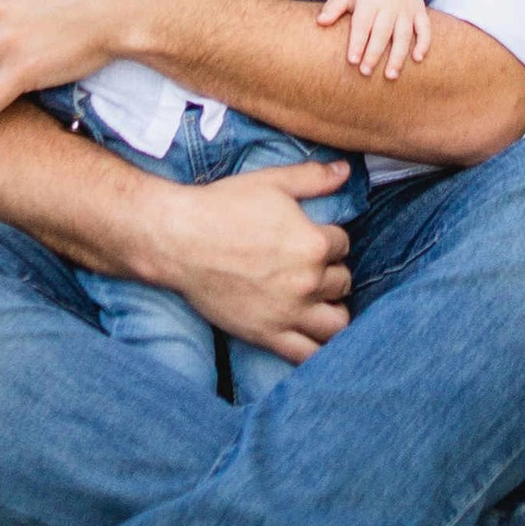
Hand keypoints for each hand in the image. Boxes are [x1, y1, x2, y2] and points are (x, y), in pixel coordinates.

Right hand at [150, 163, 353, 360]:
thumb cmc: (223, 207)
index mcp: (314, 244)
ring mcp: (289, 313)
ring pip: (337, 323)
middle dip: (331, 272)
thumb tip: (345, 170)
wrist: (179, 239)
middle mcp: (308, 282)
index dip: (328, 238)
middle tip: (309, 266)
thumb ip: (313, 177)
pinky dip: (319, 350)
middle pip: (343, 281)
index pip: (343, 244)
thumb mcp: (271, 182)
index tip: (312, 237)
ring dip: (333, 310)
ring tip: (318, 301)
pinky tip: (312, 336)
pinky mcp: (267, 335)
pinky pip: (307, 354)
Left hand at [320, 0, 432, 79]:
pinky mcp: (420, 12)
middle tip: (366, 72)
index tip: (352, 61)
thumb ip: (334, 6)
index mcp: (370, 0)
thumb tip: (320, 22)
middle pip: (382, 32)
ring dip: (398, 56)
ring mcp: (407, 9)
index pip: (363, 24)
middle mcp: (390, 5)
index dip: (358, 42)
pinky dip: (423, 43)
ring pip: (404, 35)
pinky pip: (425, 28)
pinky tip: (417, 59)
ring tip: (390, 75)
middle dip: (374, 53)